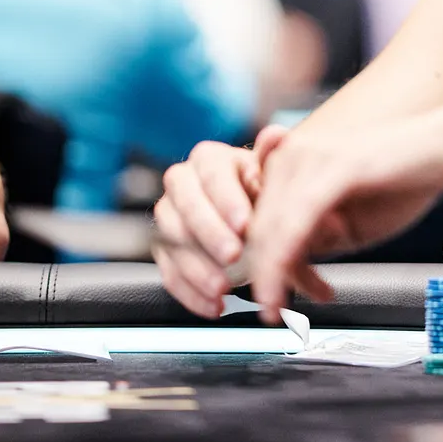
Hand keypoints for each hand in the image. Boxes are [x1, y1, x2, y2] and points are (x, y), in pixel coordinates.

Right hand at [154, 123, 289, 316]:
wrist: (257, 219)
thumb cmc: (266, 194)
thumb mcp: (275, 177)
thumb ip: (273, 160)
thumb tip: (277, 135)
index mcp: (211, 159)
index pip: (211, 173)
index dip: (227, 200)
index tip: (245, 224)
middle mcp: (183, 182)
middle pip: (185, 205)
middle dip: (209, 234)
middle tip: (234, 256)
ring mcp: (169, 216)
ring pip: (171, 240)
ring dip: (197, 268)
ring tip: (224, 288)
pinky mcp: (165, 249)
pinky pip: (168, 272)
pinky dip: (190, 293)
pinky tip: (213, 306)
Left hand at [246, 94, 442, 315]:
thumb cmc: (403, 182)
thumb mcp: (349, 222)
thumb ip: (315, 239)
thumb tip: (286, 267)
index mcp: (290, 163)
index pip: (258, 222)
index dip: (263, 265)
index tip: (275, 296)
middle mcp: (291, 156)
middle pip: (258, 229)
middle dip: (268, 277)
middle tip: (281, 310)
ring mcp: (309, 159)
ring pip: (270, 231)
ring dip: (272, 277)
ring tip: (284, 308)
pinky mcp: (332, 170)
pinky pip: (295, 225)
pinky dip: (285, 264)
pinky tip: (289, 289)